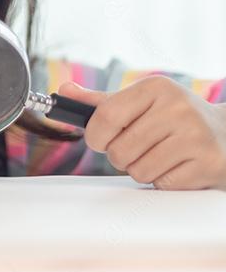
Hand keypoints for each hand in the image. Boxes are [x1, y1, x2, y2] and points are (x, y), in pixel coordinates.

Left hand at [59, 77, 225, 189]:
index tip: (99, 140)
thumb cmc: (174, 118)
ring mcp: (195, 136)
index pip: (106, 115)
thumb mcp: (141, 102)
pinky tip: (176, 166)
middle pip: (119, 149)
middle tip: (135, 149)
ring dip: (141, 169)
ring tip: (159, 156)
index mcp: (156, 88)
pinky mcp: (207, 163)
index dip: (95, 135)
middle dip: (120, 156)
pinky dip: (162, 180)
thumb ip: (100, 102)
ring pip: (138, 170)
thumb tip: (64, 91)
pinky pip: (161, 183)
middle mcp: (178, 108)